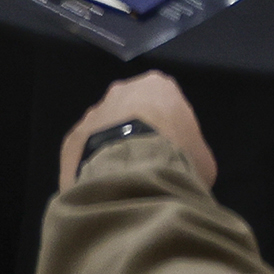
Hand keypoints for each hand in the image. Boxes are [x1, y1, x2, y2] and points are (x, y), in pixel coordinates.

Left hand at [56, 72, 215, 191]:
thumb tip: (185, 167)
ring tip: (123, 179)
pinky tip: (103, 186)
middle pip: (130, 111)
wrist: (133, 171)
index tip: (170, 151)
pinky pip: (85, 152)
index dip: (168, 128)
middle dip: (136, 133)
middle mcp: (121, 91)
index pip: (164, 102)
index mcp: (158, 86)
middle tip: (146, 164)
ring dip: (112, 149)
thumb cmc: (176, 155)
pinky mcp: (72, 137)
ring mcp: (93, 113)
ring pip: (104, 131)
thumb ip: (192, 153)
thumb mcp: (202, 159)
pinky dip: (92, 166)